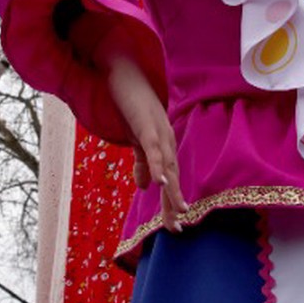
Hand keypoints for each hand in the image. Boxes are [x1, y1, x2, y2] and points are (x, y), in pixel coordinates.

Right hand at [96, 39, 184, 229]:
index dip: (172, 203)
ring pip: (167, 165)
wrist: (124, 73)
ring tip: (177, 212)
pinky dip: (157, 165)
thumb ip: (143, 162)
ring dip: (172, 190)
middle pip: (172, 177)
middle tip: (179, 229)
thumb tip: (147, 187)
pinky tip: (160, 183)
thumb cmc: (131, 104)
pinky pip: (153, 148)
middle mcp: (166, 140)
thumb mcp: (136, 138)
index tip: (176, 227)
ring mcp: (158, 131)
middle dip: (175, 204)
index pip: (170, 179)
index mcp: (163, 146)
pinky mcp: (146, 123)